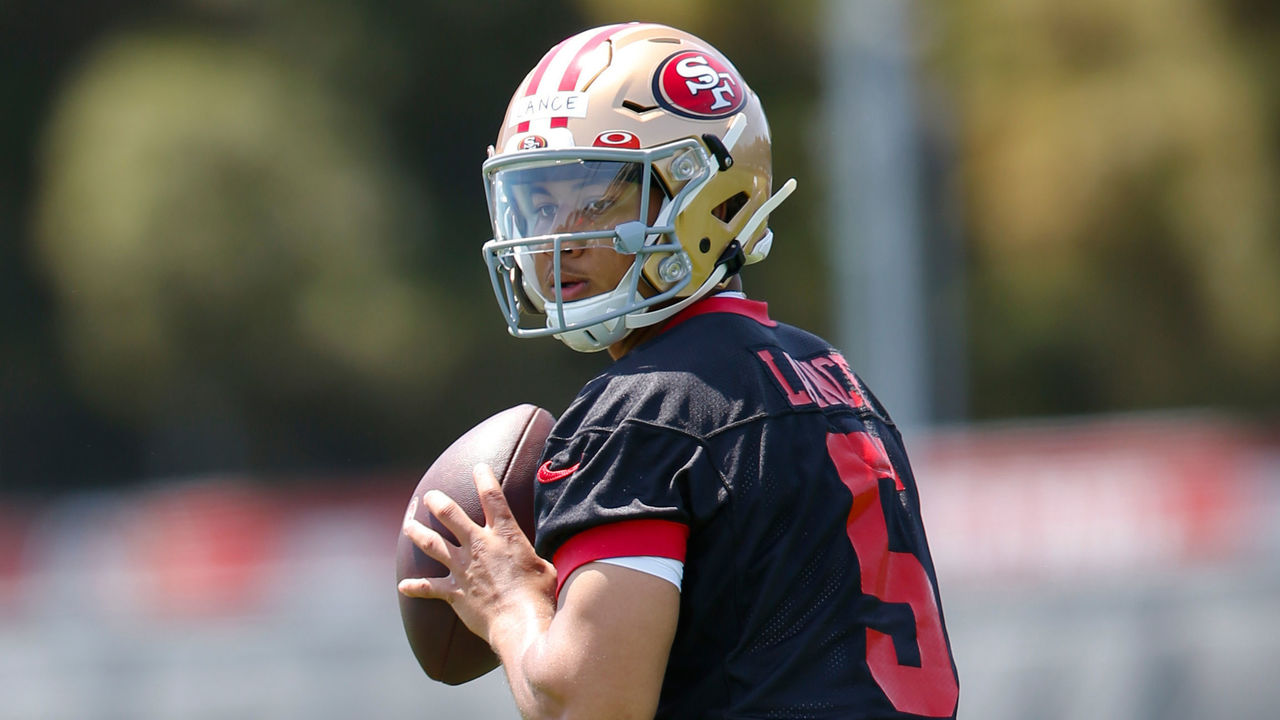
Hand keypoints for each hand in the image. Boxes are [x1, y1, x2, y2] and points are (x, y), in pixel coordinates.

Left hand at [398, 463, 556, 644]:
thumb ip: (535, 556)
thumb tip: (543, 554)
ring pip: (432, 544)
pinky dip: (415, 588)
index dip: (484, 479)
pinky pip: (429, 588)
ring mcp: (463, 568)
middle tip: (429, 496)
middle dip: (437, 502)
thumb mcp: (544, 566)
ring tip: (408, 525)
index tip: (478, 467)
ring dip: (417, 533)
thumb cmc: (539, 595)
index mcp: (504, 535)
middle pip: (450, 515)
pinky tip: (403, 586)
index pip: (492, 497)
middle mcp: (479, 546)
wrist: (520, 622)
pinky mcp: (454, 592)